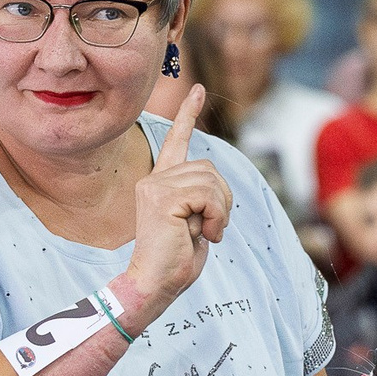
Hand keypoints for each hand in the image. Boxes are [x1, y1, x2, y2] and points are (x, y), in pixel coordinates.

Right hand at [121, 85, 230, 329]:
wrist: (154, 285)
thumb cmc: (175, 263)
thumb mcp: (196, 225)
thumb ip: (203, 201)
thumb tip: (218, 189)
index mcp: (161, 184)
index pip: (176, 141)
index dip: (188, 114)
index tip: (198, 90)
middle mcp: (154, 179)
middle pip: (210, 168)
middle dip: (222, 200)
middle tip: (211, 228)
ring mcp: (155, 186)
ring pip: (211, 181)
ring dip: (220, 211)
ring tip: (205, 233)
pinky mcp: (161, 197)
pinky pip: (208, 195)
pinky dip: (216, 216)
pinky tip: (203, 234)